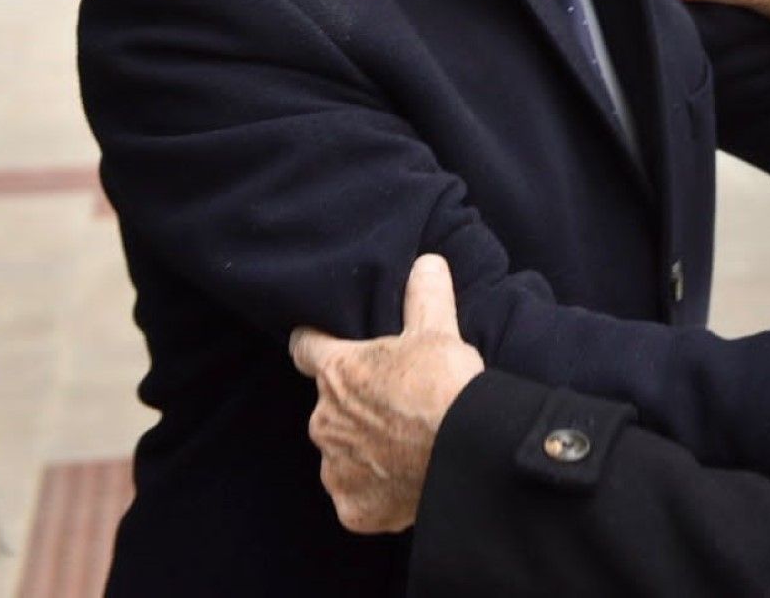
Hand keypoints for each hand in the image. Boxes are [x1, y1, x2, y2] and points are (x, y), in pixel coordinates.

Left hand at [289, 255, 485, 533]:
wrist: (465, 452)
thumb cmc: (446, 386)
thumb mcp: (438, 330)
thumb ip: (426, 294)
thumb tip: (427, 262)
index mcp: (337, 373)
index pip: (304, 347)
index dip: (316, 343)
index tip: (327, 344)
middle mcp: (324, 421)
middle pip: (331, 406)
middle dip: (356, 405)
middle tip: (397, 404)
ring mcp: (335, 468)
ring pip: (342, 452)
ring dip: (365, 448)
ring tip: (406, 445)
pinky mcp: (353, 507)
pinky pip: (357, 495)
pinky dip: (376, 489)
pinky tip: (405, 478)